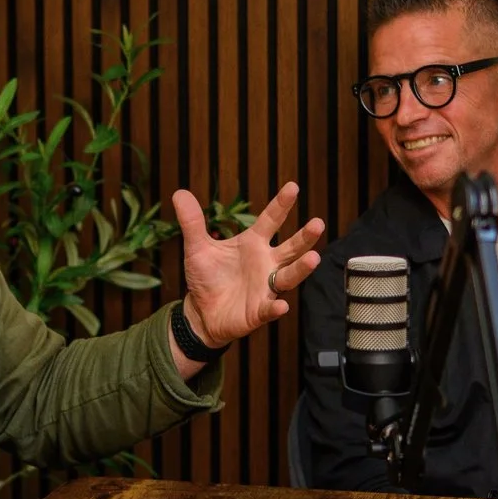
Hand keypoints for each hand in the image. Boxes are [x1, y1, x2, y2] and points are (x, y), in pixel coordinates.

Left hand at [170, 182, 325, 357]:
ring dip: (301, 268)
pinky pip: (270, 309)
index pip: (271, 220)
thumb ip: (192, 222)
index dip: (281, 204)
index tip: (293, 187)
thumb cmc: (207, 277)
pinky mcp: (259, 310)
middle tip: (318, 223)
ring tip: (313, 259)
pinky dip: (276, 307)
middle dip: (305, 237)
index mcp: (253, 244)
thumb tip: (179, 193)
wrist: (201, 312)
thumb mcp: (197, 248)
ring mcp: (265, 287)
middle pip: (290, 247)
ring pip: (289, 276)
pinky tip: (282, 305)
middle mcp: (266, 263)